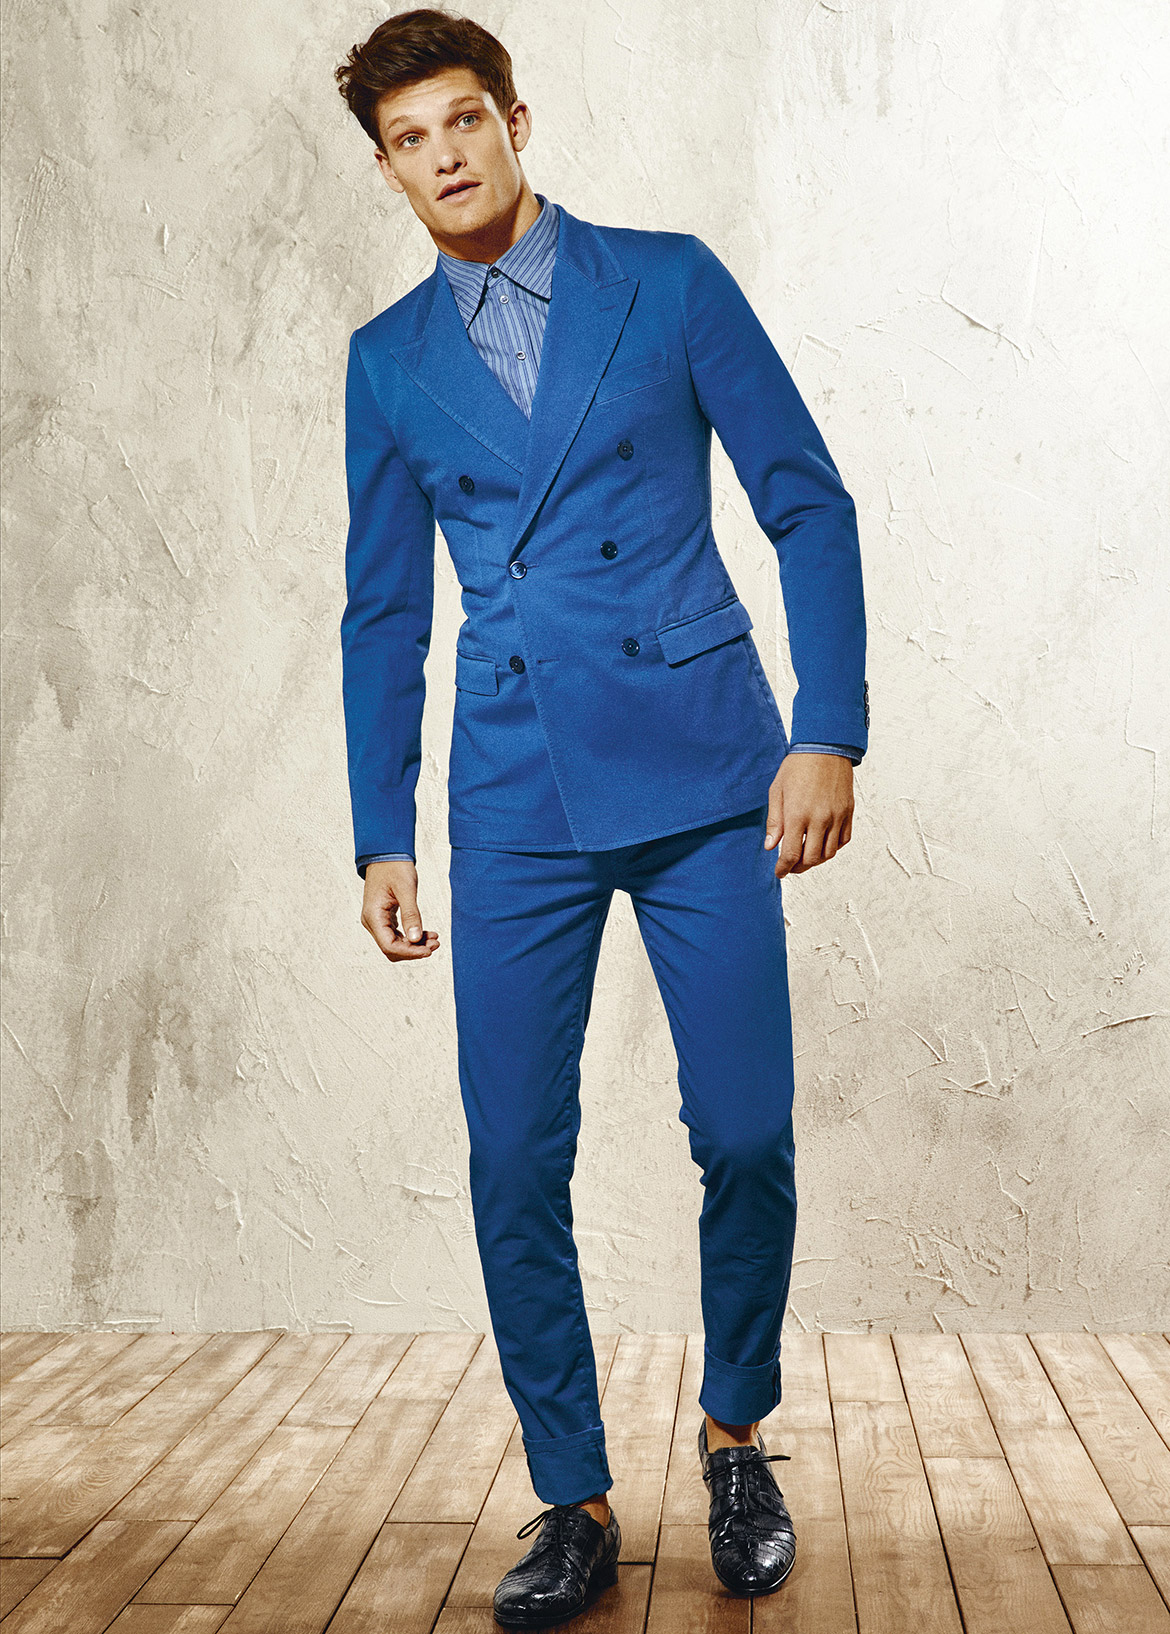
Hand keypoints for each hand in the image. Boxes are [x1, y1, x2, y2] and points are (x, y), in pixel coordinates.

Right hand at [361, 860, 440, 961]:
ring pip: (396, 944)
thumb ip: (411, 914)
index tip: (429, 950)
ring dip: (415, 945)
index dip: (410, 952)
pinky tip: (428, 934)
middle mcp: (372, 922)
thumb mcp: (406, 889)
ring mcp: (377, 921)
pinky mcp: (384, 918)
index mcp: (373, 916)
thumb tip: (415, 939)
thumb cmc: (394, 867)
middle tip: (436, 944)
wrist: (387, 854)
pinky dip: (412, 937)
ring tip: (435, 939)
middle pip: (392, 949)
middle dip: (414, 950)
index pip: (389, 946)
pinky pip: (398, 935)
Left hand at [764, 753, 854, 877]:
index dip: (783, 868)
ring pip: (829, 853)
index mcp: (798, 815)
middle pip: (811, 859)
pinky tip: (822, 844)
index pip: (791, 854)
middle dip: (799, 868)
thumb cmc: (797, 767)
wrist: (825, 748)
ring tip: (806, 857)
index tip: (779, 873)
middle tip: (791, 867)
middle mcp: (819, 819)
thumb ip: (774, 822)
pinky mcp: (848, 812)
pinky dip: (833, 848)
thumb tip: (770, 847)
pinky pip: (843, 840)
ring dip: (816, 860)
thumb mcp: (777, 792)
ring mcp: (837, 817)